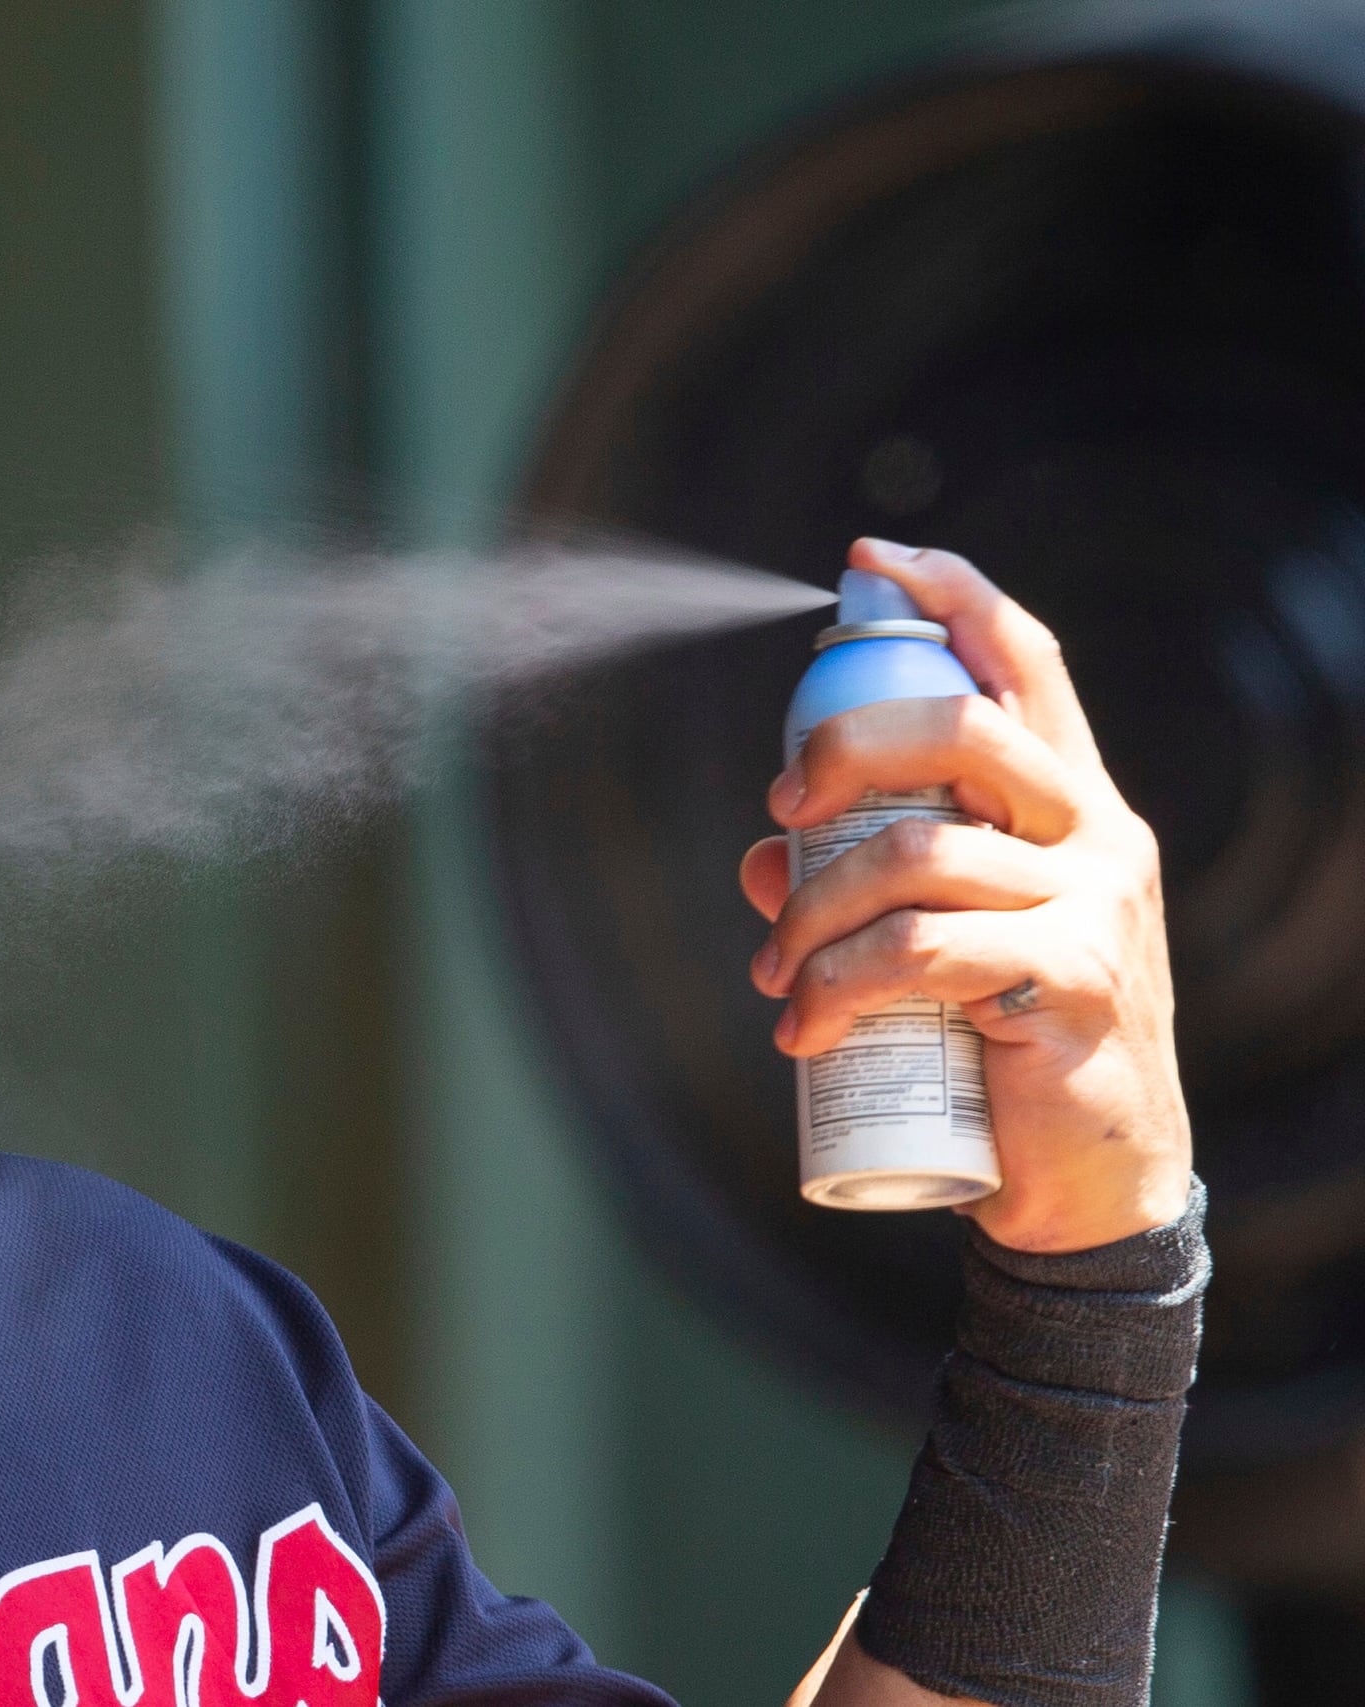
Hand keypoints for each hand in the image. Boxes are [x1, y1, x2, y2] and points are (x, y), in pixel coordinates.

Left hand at [739, 538, 1191, 1252]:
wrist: (1088, 1184)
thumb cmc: (1007, 1049)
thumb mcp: (939, 948)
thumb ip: (858, 887)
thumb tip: (760, 856)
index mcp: (1069, 806)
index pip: (1025, 663)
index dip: (951, 597)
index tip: (871, 562)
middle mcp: (1095, 836)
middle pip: (960, 727)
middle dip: (845, 745)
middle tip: (781, 804)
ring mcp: (1092, 907)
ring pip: (916, 852)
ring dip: (813, 909)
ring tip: (777, 976)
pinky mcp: (1069, 983)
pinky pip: (920, 950)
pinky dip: (836, 984)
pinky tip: (804, 1030)